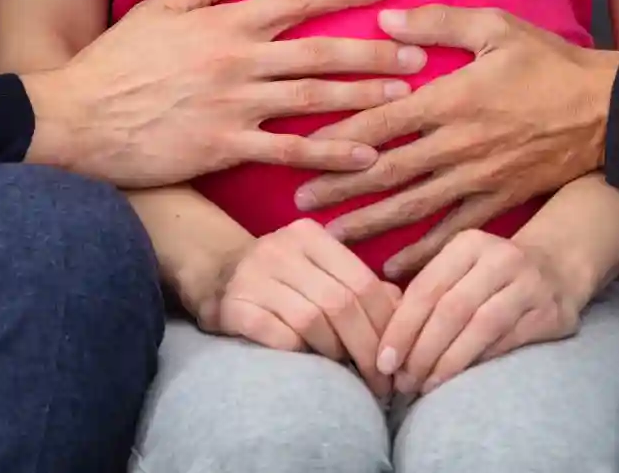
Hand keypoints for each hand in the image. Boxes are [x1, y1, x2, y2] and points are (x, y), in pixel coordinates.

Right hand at [24, 0, 423, 186]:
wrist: (76, 117)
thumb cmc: (115, 62)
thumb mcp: (158, 9)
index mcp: (226, 23)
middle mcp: (238, 61)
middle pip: (321, 51)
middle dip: (375, 51)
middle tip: (421, 52)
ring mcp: (233, 105)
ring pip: (314, 99)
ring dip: (364, 97)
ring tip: (408, 98)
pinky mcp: (223, 146)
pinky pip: (287, 151)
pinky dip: (329, 154)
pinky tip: (365, 157)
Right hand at [201, 220, 403, 398]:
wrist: (214, 275)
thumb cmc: (281, 280)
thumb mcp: (318, 270)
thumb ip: (358, 285)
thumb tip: (404, 310)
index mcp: (309, 236)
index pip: (363, 281)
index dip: (386, 325)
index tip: (396, 360)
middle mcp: (280, 249)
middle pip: (341, 303)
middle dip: (367, 348)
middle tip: (379, 383)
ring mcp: (253, 276)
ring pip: (313, 320)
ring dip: (335, 353)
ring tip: (345, 373)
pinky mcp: (233, 306)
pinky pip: (279, 336)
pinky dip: (301, 353)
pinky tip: (308, 365)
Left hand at [293, 6, 617, 278]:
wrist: (607, 113)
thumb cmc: (549, 64)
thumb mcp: (496, 27)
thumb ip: (438, 23)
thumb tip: (385, 20)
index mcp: (452, 98)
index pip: (383, 121)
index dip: (339, 137)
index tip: (303, 148)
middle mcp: (458, 145)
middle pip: (387, 171)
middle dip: (340, 188)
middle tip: (298, 203)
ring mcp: (478, 179)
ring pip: (412, 207)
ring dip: (369, 223)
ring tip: (330, 238)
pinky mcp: (498, 201)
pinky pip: (453, 234)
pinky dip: (422, 255)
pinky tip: (394, 271)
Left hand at [373, 230, 581, 395]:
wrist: (559, 268)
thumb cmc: (491, 276)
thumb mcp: (461, 265)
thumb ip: (426, 290)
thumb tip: (374, 330)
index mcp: (469, 244)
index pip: (426, 288)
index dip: (401, 327)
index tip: (382, 361)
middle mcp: (501, 258)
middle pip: (451, 309)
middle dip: (421, 350)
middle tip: (402, 382)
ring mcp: (530, 285)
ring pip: (480, 328)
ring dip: (448, 363)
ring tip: (425, 387)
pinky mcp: (551, 313)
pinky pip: (507, 343)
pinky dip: (478, 364)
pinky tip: (458, 381)